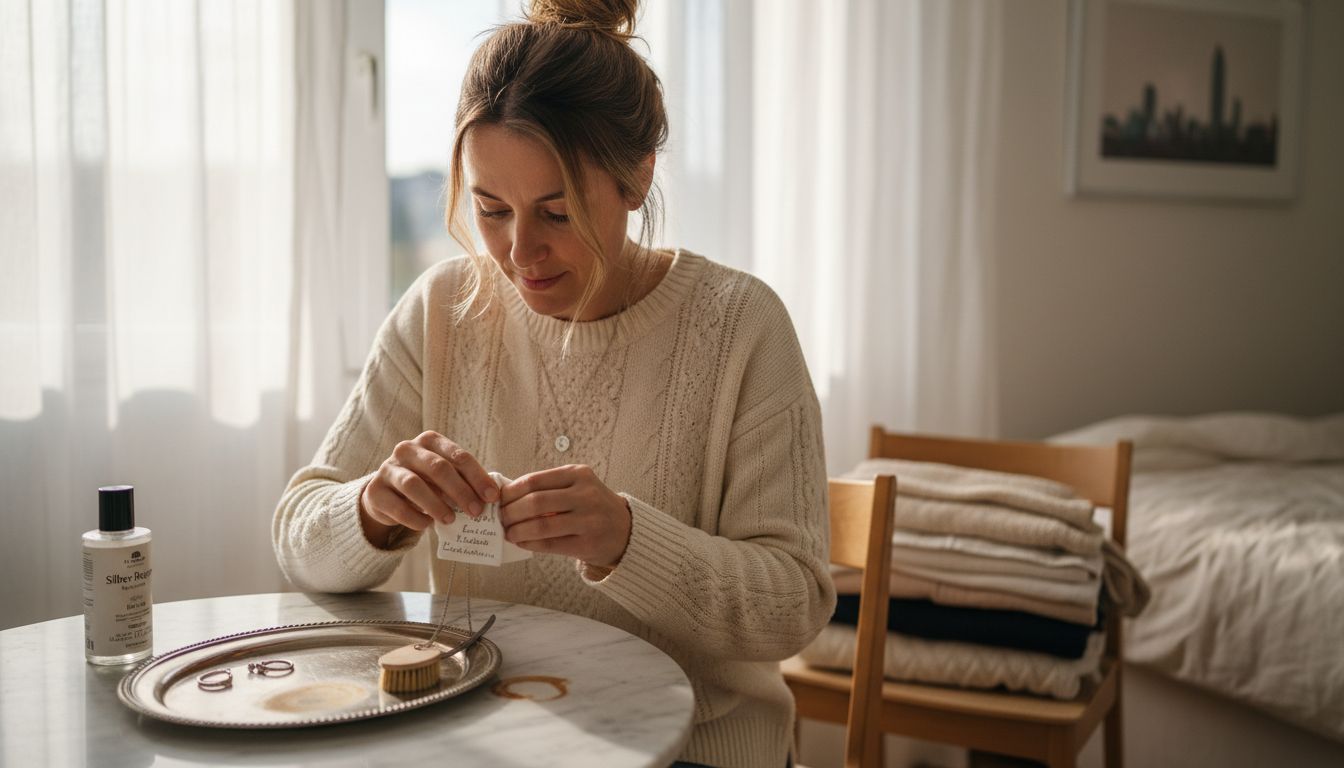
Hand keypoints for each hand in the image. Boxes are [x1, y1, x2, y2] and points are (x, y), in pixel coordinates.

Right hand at [359, 431, 497, 546]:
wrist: (386, 495)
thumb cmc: (425, 483)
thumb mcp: (444, 477)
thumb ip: (463, 481)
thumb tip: (490, 497)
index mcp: (430, 441)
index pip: (458, 456)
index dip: (477, 477)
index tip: (492, 497)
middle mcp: (407, 449)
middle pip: (438, 468)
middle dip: (460, 491)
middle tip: (476, 511)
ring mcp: (388, 468)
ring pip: (414, 485)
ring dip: (436, 504)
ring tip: (450, 520)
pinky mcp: (375, 491)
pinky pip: (397, 506)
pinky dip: (415, 518)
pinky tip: (427, 525)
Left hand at [499, 464, 631, 567]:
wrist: (625, 530)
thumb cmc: (591, 506)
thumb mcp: (577, 486)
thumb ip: (548, 488)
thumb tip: (507, 496)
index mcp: (578, 474)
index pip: (534, 480)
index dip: (511, 492)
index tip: (499, 500)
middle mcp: (585, 495)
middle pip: (535, 502)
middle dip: (511, 512)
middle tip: (501, 518)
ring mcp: (589, 520)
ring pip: (541, 525)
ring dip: (518, 530)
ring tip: (509, 532)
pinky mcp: (588, 544)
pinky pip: (550, 544)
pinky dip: (530, 543)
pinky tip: (522, 542)